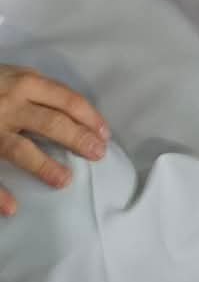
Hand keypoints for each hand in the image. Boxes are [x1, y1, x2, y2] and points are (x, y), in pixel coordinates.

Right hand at [0, 65, 109, 216]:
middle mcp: (11, 103)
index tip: (105, 134)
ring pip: (21, 149)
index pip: (67, 100)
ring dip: (44, 166)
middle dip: (78, 139)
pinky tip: (12, 207)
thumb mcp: (14, 74)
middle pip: (52, 123)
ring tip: (65, 181)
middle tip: (98, 155)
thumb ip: (36, 89)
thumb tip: (70, 109)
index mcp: (26, 82)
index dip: (89, 117)